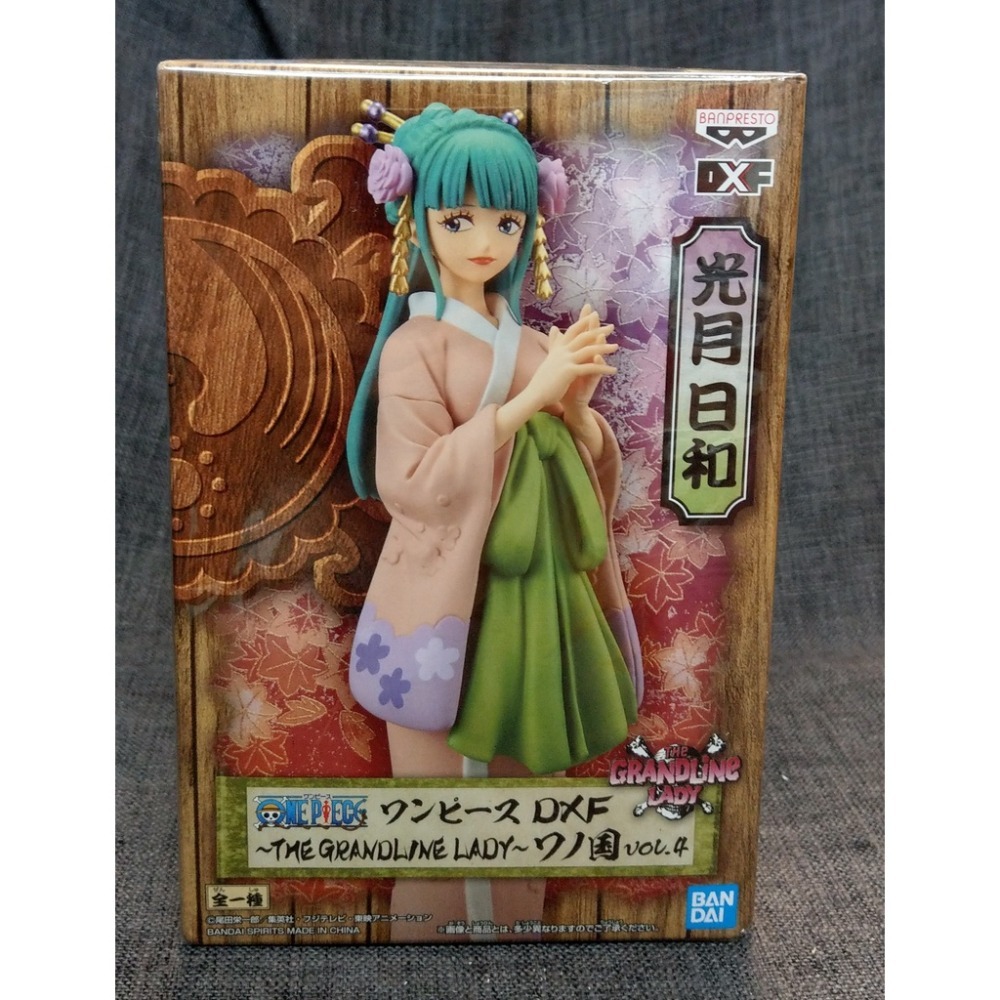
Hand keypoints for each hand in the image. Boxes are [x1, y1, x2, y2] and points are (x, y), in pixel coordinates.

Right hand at [494, 304, 616, 452]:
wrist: (535, 394)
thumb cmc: (543, 379)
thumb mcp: (549, 357)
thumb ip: (554, 343)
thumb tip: (554, 328)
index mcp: (558, 348)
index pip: (572, 330)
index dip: (583, 321)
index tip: (593, 314)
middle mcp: (562, 351)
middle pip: (582, 336)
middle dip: (598, 330)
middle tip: (611, 327)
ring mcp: (565, 360)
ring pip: (588, 350)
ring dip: (604, 348)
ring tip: (616, 347)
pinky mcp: (569, 372)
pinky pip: (590, 368)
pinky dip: (603, 368)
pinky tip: (613, 370)